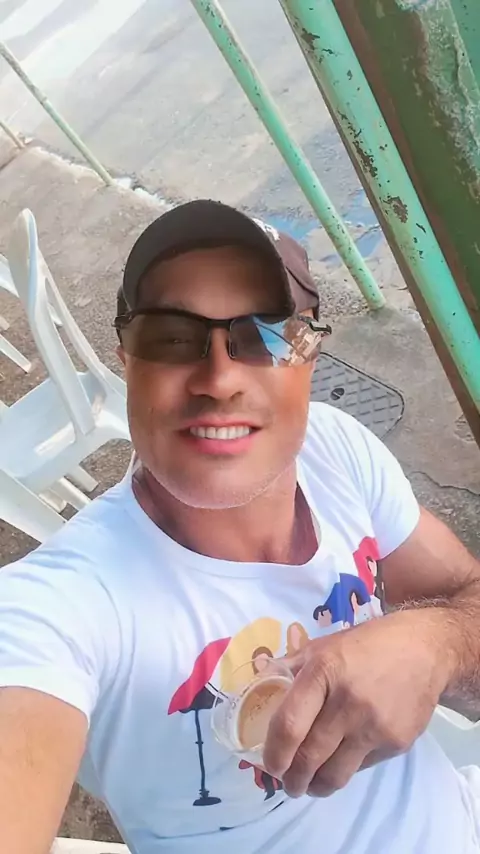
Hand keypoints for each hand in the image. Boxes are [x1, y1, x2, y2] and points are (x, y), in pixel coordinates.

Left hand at [262, 610, 449, 797]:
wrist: (424, 650)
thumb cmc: (367, 645)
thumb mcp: (324, 645)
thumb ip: (291, 666)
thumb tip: (259, 679)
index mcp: (323, 671)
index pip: (289, 725)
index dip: (274, 753)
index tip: (270, 765)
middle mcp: (348, 701)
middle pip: (310, 757)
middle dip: (292, 779)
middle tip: (286, 784)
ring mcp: (374, 725)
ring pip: (336, 774)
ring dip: (316, 786)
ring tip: (308, 785)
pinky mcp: (396, 742)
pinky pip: (362, 766)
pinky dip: (346, 769)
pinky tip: (341, 761)